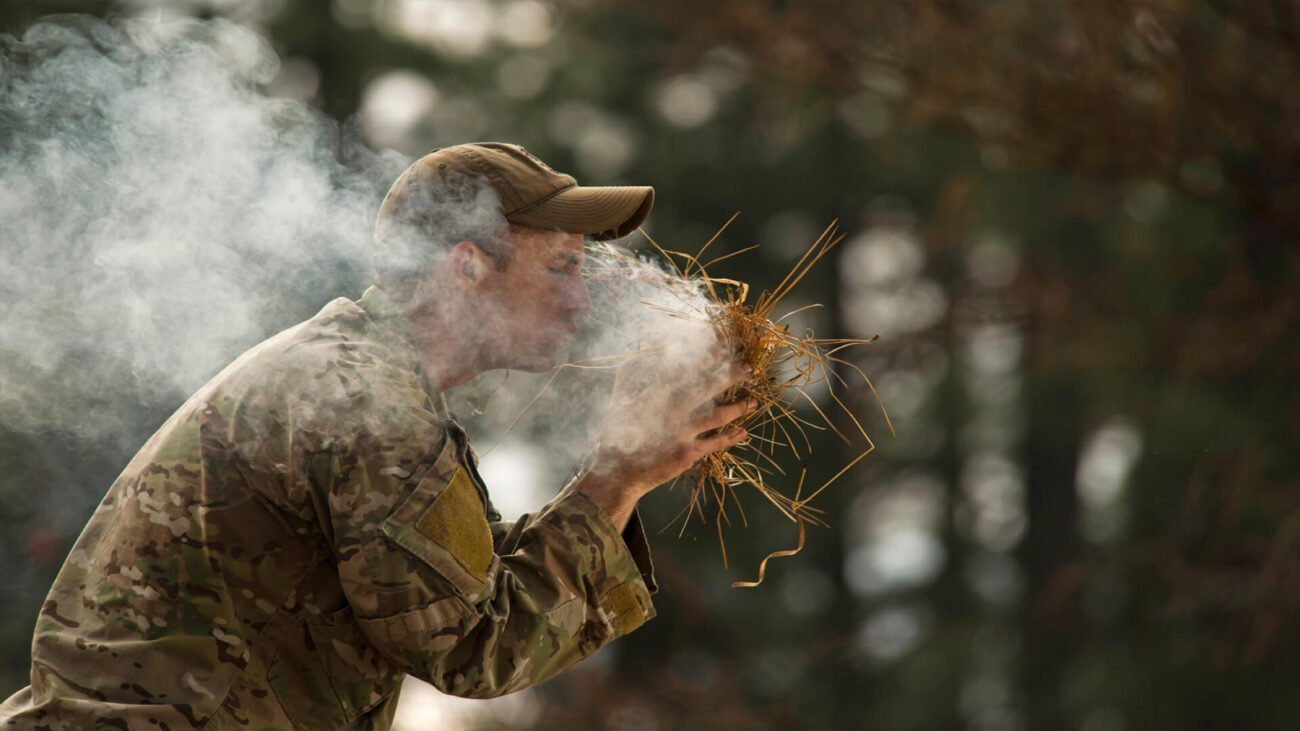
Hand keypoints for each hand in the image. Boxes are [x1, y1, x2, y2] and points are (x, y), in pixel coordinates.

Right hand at [571, 358, 753, 529]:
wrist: (619, 472)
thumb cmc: (619, 431)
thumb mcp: (620, 398)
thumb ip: (631, 373)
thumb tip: (646, 352)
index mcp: (655, 394)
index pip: (687, 369)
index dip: (707, 358)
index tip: (723, 349)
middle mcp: (671, 412)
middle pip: (708, 388)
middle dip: (730, 376)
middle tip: (747, 368)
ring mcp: (681, 433)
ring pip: (718, 416)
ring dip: (738, 407)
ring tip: (753, 400)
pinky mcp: (688, 453)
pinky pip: (716, 443)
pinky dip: (731, 436)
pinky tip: (743, 431)